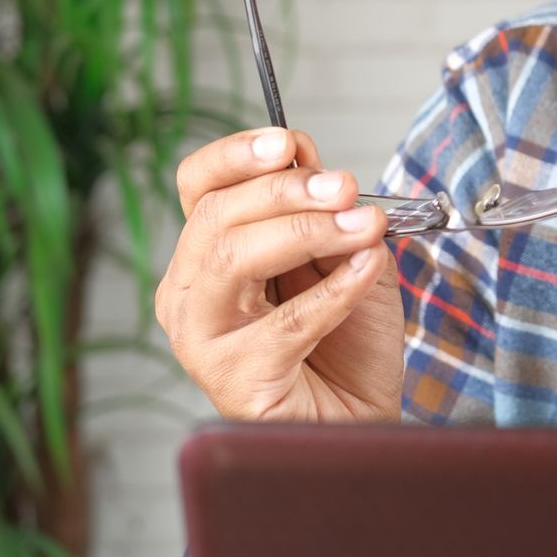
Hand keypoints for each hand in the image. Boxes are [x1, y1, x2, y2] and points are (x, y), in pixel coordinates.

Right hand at [155, 127, 404, 422]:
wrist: (362, 415)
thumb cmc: (344, 339)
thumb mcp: (338, 253)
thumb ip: (317, 206)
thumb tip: (302, 151)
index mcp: (205, 253)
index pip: (197, 185)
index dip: (236, 155)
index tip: (287, 142)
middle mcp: (189, 293)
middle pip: (216, 217)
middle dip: (287, 192)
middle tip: (345, 187)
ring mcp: (202, 340)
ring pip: (233, 259)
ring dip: (307, 231)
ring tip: (363, 226)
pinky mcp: (233, 381)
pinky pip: (285, 324)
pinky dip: (335, 290)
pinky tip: (368, 268)